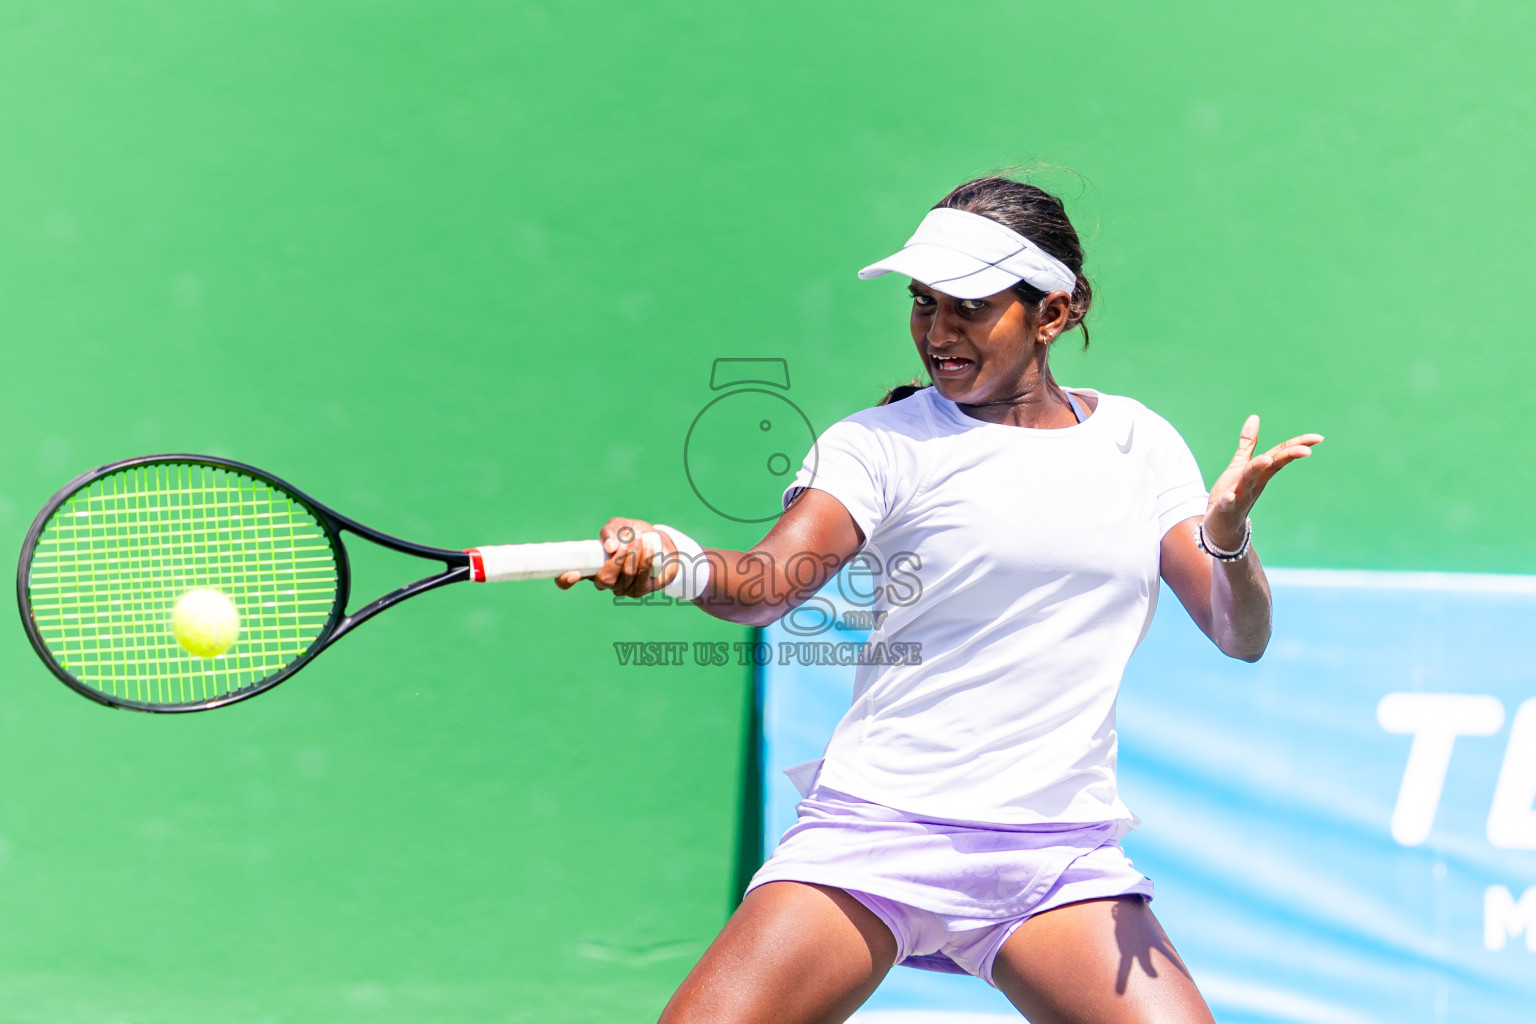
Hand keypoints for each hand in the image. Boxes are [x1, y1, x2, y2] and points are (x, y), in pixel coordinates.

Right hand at [553, 517, 676, 597]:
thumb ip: (610, 531)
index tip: (573, 573)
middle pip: (604, 580)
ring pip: (625, 577)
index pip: (566, 580)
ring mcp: (621, 588)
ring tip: (639, 538)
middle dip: (617, 559)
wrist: (656, 542)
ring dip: (633, 555)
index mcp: (590, 565)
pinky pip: (641, 578)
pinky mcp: (639, 590)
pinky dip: (645, 560)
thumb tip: (609, 547)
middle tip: (627, 541)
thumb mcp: (619, 526)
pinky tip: (648, 547)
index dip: (565, 580)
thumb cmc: (631, 534)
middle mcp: (602, 580)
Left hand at [1204, 415, 1323, 549]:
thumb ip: (1248, 444)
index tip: (1318, 438)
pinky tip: (1229, 496)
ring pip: (1249, 481)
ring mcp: (1240, 497)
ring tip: (1265, 459)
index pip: (1280, 455)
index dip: (1297, 445)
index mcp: (1260, 473)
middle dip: (1287, 457)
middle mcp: (1254, 484)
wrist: (1221, 528)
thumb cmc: (1232, 494)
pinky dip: (1229, 500)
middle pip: (1271, 466)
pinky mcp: (1225, 510)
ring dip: (1256, 470)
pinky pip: (1228, 505)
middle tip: (1306, 450)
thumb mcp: (1240, 466)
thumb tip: (1254, 417)